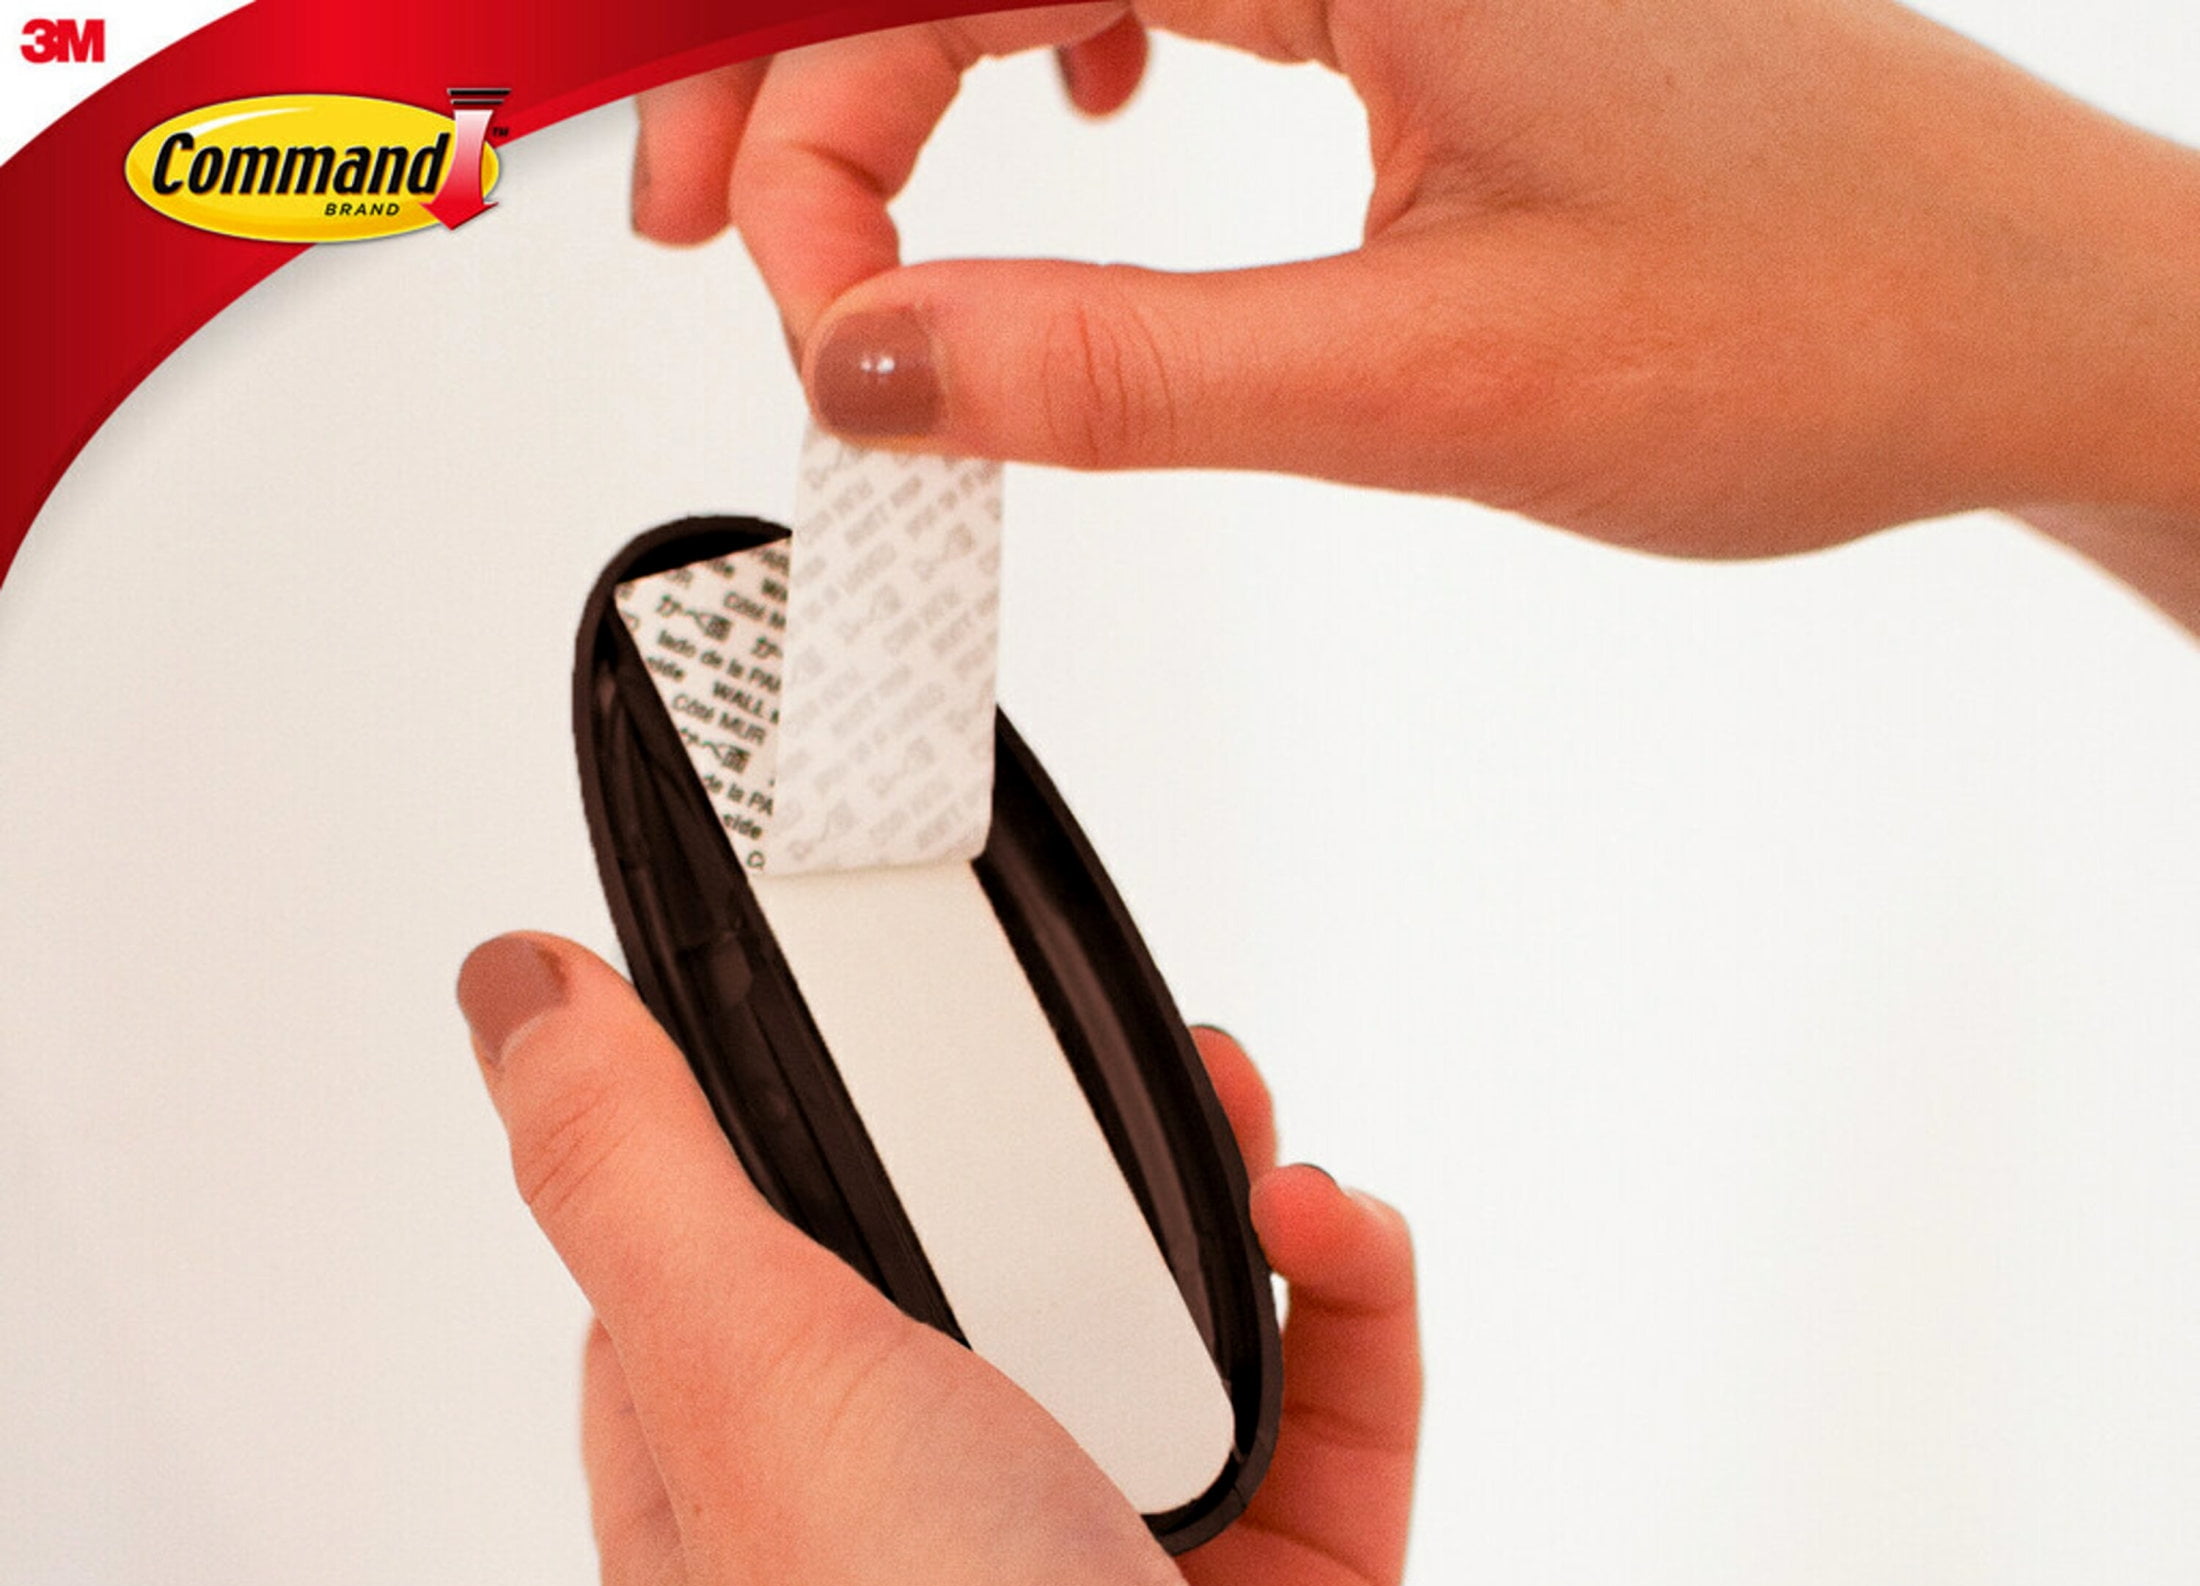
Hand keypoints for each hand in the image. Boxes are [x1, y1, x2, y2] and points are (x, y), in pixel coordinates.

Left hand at [456, 932, 1418, 1585]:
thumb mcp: (752, 1384)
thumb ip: (639, 1177)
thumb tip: (522, 1001)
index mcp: (744, 1491)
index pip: (716, 1268)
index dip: (765, 1127)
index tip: (828, 1010)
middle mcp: (914, 1535)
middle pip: (960, 1277)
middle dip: (1026, 1148)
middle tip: (1065, 1059)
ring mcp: (1093, 1569)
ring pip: (1144, 1329)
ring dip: (1197, 1199)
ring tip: (1225, 1117)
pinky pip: (1324, 1410)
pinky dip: (1340, 1298)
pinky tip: (1325, 1235)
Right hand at [633, 0, 2199, 571]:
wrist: (2008, 324)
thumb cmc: (1814, 317)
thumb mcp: (1425, 378)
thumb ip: (1122, 368)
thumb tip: (882, 369)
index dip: (810, 109)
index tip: (794, 298)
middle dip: (814, 71)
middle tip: (729, 241)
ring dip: (922, 56)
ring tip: (862, 209)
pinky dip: (1070, 37)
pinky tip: (1086, 111)